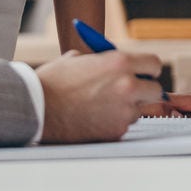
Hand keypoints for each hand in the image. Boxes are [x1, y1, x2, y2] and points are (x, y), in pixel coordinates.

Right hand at [34, 50, 162, 143]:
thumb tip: (120, 65)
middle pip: (155, 90)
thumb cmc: (53, 82)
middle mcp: (128, 86)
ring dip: (127, 108)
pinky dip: (114, 122)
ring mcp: (123, 111)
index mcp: (120, 63)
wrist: (35, 109)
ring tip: (100, 105)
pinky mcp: (116, 131)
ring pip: (139, 110)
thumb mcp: (79, 59)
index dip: (147, 69)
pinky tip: (94, 118)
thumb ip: (104, 60)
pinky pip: (124, 125)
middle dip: (144, 90)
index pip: (154, 64)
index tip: (142, 73)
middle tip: (129, 91)